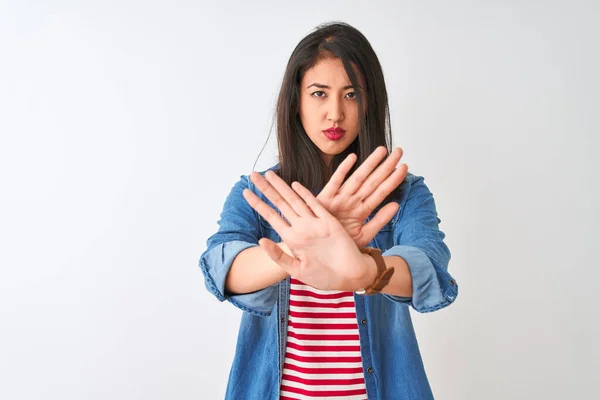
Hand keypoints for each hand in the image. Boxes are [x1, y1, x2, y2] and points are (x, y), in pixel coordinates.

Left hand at [242, 171, 372, 290]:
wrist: (349, 277)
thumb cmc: (325, 276)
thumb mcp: (297, 270)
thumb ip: (278, 256)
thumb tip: (261, 241)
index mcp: (292, 238)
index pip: (271, 216)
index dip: (258, 204)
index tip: (246, 192)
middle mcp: (301, 227)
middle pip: (280, 203)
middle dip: (266, 188)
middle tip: (252, 174)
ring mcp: (315, 223)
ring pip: (295, 200)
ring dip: (282, 187)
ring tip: (269, 173)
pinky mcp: (329, 222)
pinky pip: (316, 205)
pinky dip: (306, 195)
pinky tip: (295, 185)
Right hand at [317, 146, 407, 247]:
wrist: (321, 251)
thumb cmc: (340, 242)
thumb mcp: (364, 235)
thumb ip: (379, 220)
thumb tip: (396, 204)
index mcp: (362, 210)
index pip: (381, 192)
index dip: (393, 179)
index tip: (405, 167)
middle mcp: (353, 201)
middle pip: (373, 181)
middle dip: (386, 166)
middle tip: (399, 151)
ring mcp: (339, 199)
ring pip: (357, 178)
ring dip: (370, 164)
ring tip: (382, 150)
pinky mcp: (325, 200)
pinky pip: (335, 183)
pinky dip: (342, 171)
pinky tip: (352, 158)